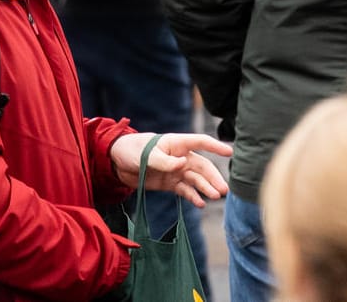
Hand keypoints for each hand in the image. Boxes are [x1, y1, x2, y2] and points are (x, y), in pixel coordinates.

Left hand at [110, 133, 231, 206]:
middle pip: (202, 167)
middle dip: (213, 178)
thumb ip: (165, 161)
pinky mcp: (169, 183)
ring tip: (216, 197)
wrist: (116, 163)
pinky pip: (184, 190)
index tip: (230, 152)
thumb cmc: (132, 150)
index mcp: (176, 144)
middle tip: (223, 190)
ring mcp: (175, 171)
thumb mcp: (146, 154)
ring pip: (195, 180)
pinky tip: (201, 203)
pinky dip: (193, 196)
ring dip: (206, 188)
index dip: (215, 146)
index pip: (201, 142)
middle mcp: (180, 157)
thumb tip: (183, 164)